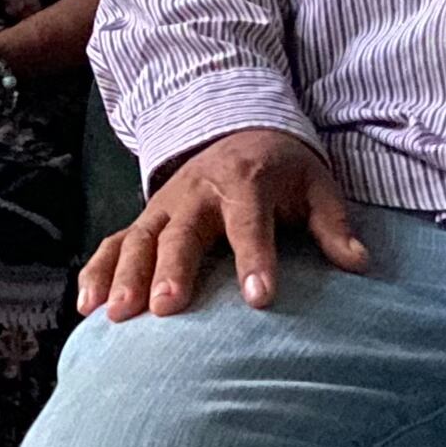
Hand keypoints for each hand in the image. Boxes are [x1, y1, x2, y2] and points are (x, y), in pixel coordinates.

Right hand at [80, 127, 369, 319]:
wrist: (237, 130)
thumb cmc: (281, 170)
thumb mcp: (315, 185)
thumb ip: (332, 225)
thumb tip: (359, 264)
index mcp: (244, 182)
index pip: (249, 223)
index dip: (254, 259)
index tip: (260, 299)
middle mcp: (196, 192)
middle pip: (180, 233)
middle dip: (172, 270)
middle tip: (167, 309)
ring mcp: (163, 206)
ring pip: (137, 239)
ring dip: (125, 276)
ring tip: (119, 316)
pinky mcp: (144, 219)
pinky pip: (113, 243)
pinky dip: (96, 272)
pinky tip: (86, 307)